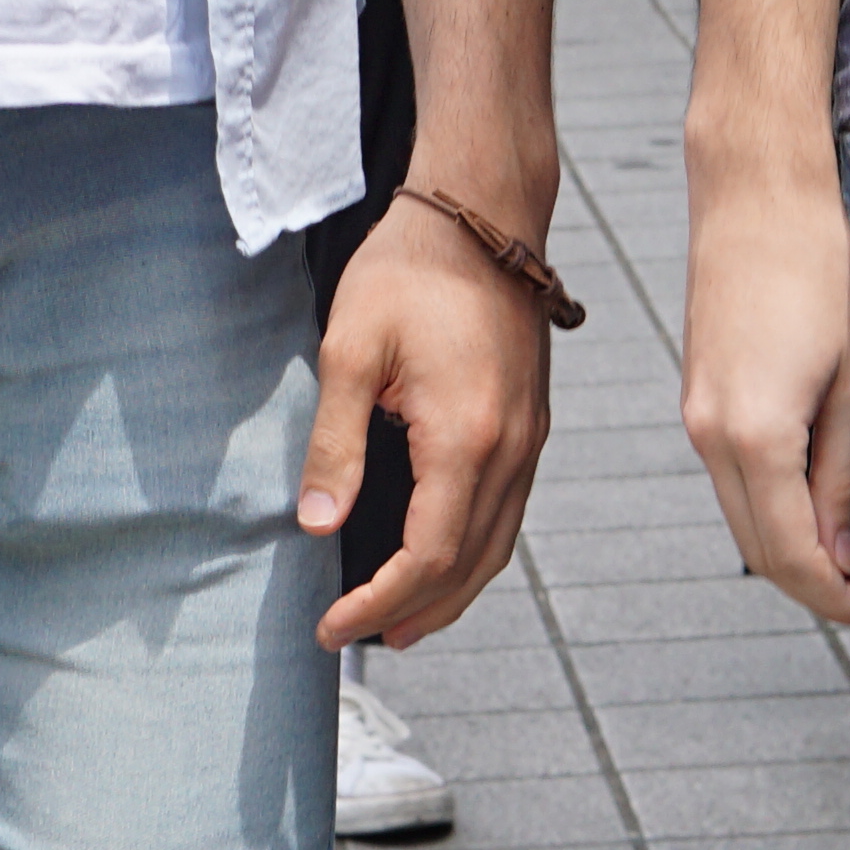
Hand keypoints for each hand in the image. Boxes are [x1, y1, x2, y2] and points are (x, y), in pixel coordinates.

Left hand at [306, 203, 550, 648]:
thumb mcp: (350, 350)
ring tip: (402, 620)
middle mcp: (512, 449)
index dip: (380, 602)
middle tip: (361, 637)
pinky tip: (442, 553)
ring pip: (498, 545)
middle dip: (417, 612)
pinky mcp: (532, 423)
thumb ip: (335, 443)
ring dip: (452, 591)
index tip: (334, 624)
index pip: (427, 557)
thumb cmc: (411, 267)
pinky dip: (475, 551)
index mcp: (467, 438)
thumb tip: (317, 521)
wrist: (482, 211)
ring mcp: (530, 439)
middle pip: (471, 566)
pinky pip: (509, 512)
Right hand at [677, 148, 849, 629]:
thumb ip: (844, 473)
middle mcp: (708, 434)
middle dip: (817, 584)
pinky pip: (733, 478)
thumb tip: (846, 550)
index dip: (839, 598)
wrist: (758, 187)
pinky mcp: (699, 393)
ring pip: (742, 518)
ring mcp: (695, 414)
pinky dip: (773, 506)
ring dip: (794, 547)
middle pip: (759, 551)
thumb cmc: (821, 267)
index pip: (793, 558)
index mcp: (753, 435)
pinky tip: (822, 497)